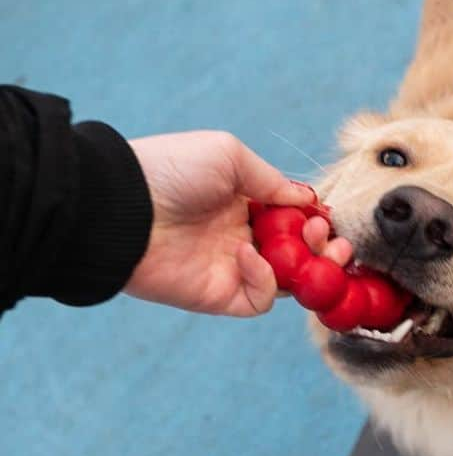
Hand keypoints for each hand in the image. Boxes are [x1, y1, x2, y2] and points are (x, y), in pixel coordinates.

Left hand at [125, 131, 350, 316]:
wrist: (121, 207)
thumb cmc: (171, 170)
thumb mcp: (228, 155)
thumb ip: (272, 180)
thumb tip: (308, 199)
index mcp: (242, 201)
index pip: (292, 217)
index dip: (314, 218)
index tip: (324, 215)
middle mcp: (240, 235)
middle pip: (297, 251)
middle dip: (321, 245)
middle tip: (328, 238)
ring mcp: (231, 268)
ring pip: (288, 279)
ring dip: (309, 266)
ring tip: (314, 246)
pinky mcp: (219, 295)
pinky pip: (260, 299)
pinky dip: (266, 280)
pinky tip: (249, 253)